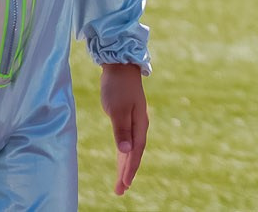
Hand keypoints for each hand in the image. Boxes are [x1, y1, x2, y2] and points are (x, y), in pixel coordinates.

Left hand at [100, 62, 148, 195]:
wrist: (120, 66)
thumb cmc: (118, 87)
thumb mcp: (118, 109)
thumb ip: (121, 130)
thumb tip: (126, 151)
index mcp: (140, 123)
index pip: (136, 151)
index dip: (130, 168)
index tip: (125, 184)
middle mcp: (139, 124)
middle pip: (134, 153)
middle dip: (127, 172)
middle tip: (120, 191)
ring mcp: (134, 121)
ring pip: (130, 148)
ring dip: (125, 165)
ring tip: (120, 182)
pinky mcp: (126, 118)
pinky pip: (126, 140)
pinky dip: (123, 153)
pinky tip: (121, 159)